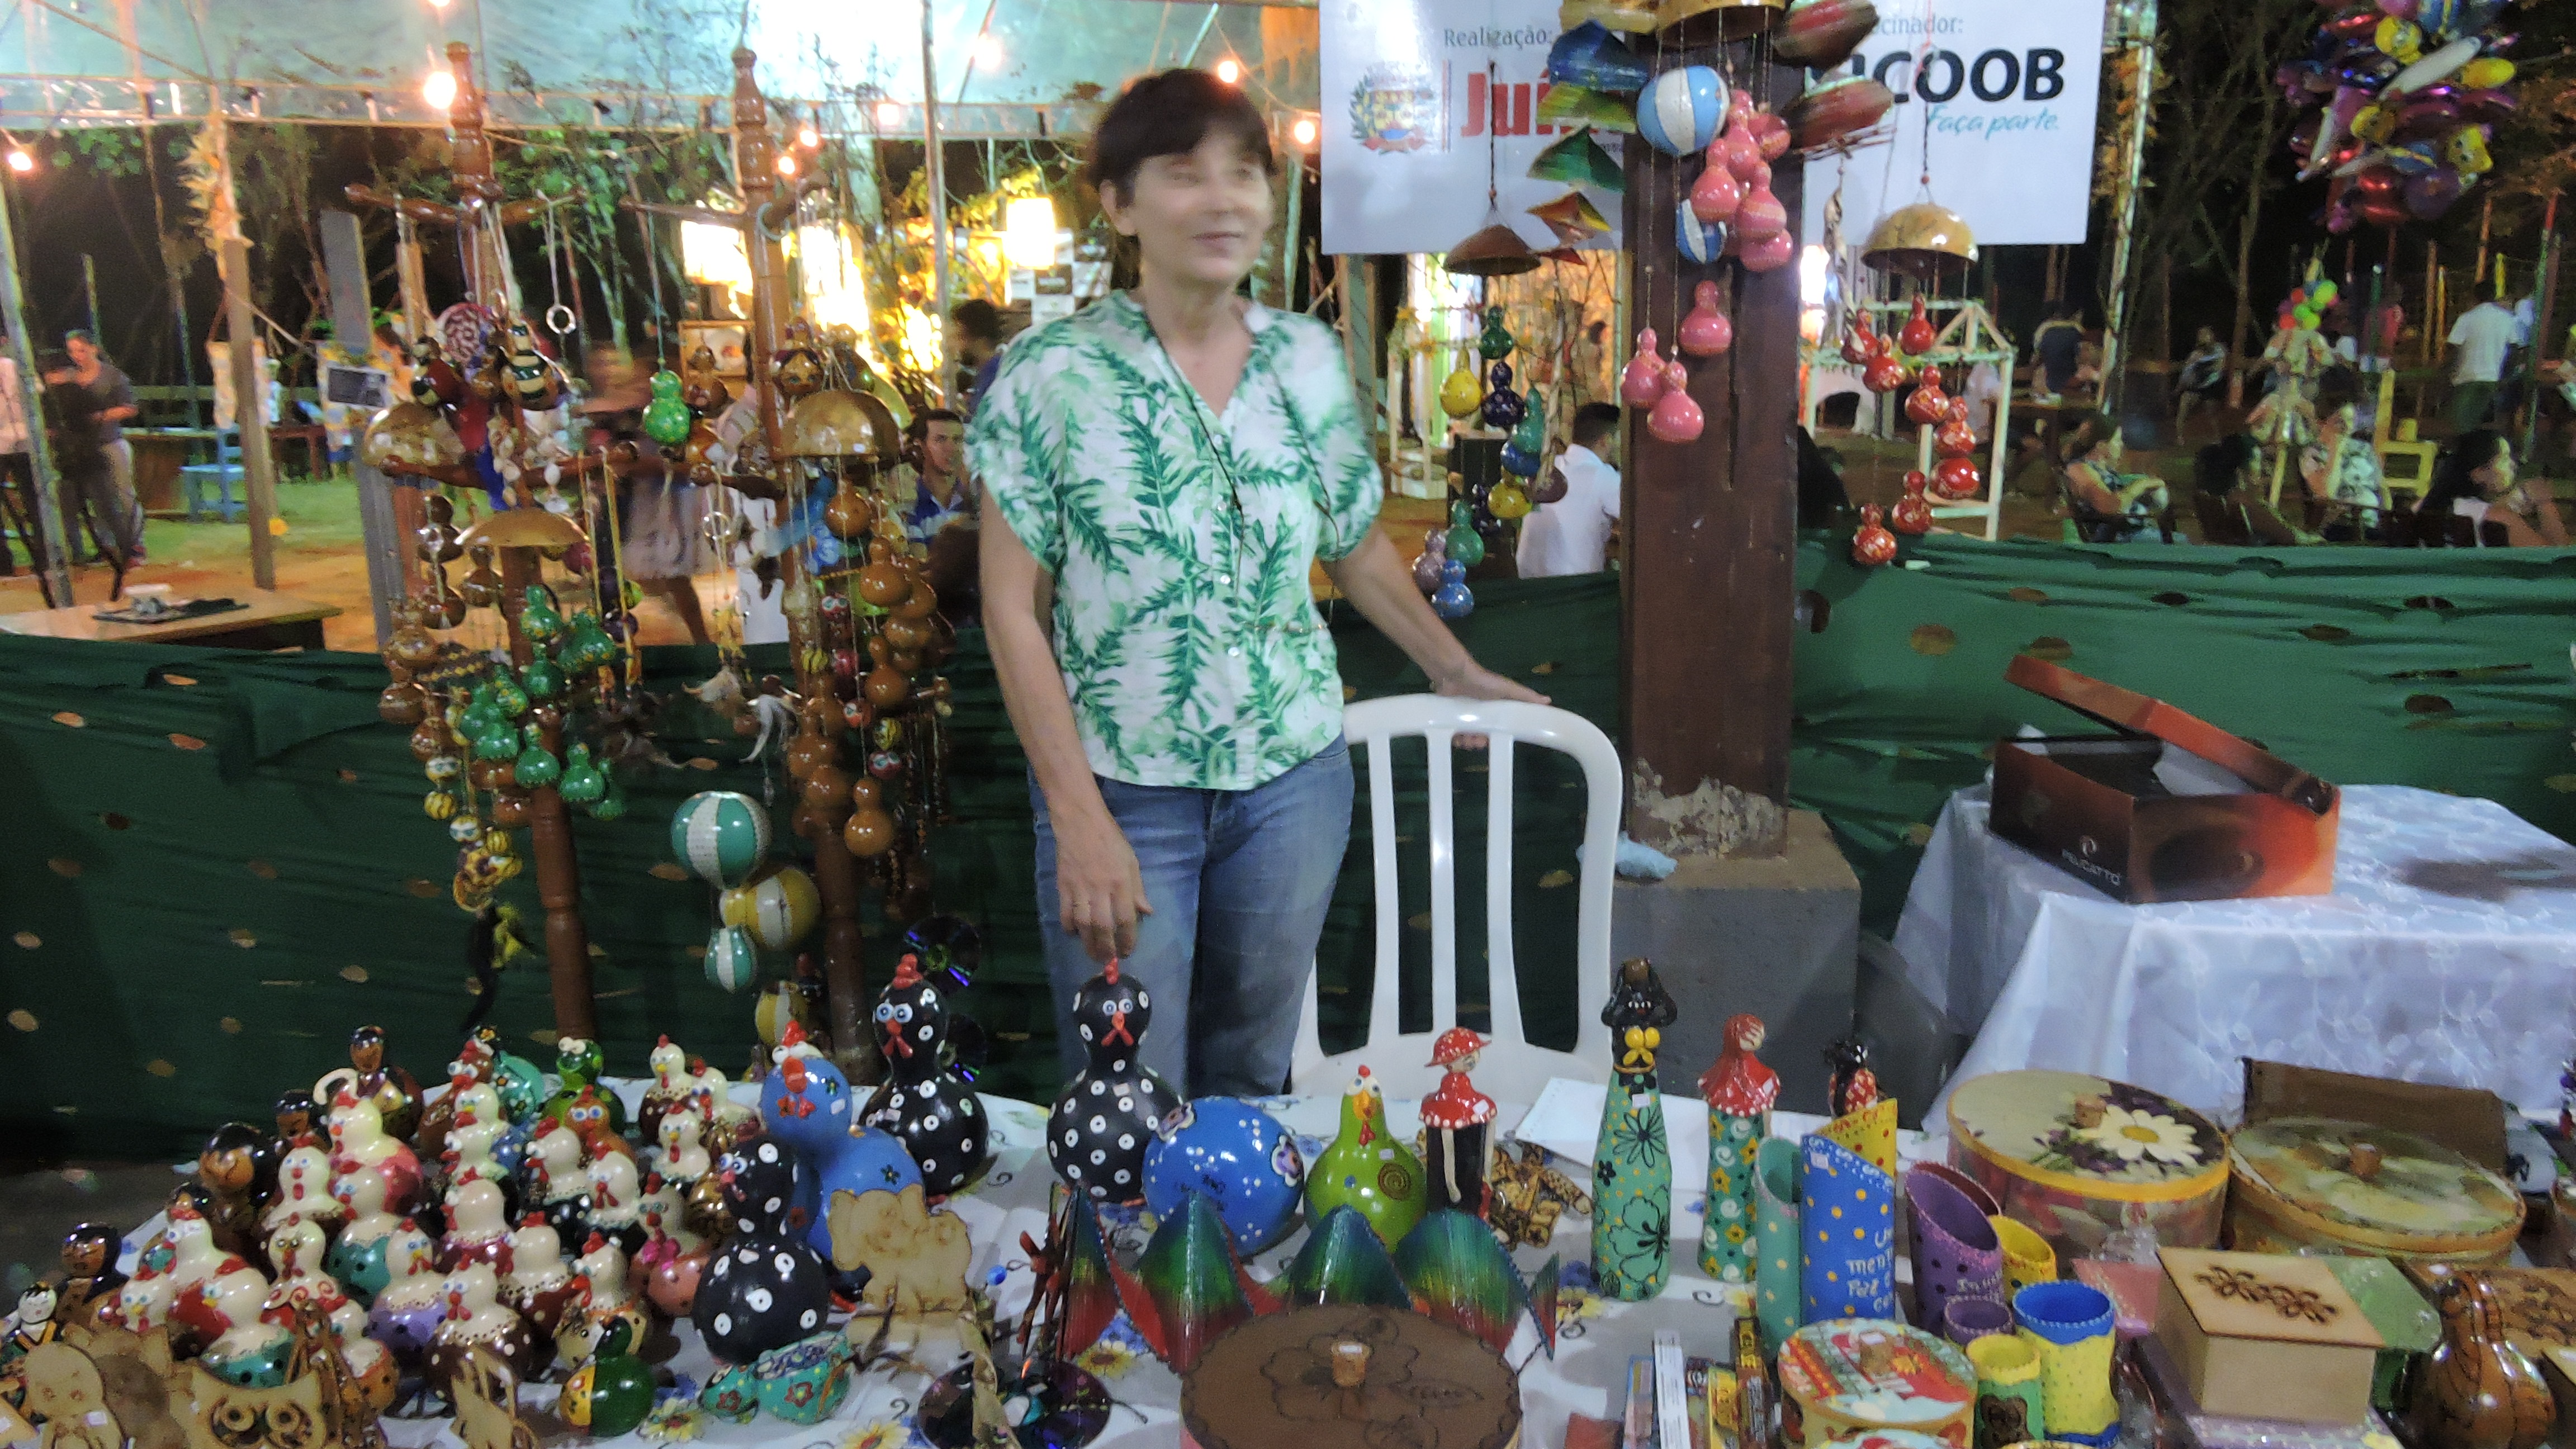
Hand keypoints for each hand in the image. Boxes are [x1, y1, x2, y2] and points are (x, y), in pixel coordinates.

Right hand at [1051, 804, 1151, 962]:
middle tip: (1108, 960)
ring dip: (1088, 943)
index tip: (1127, 951)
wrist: (1080, 823)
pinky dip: (1069, 927)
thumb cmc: (1110, 840)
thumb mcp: (1131, 861)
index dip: (1127, 939)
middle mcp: (1101, 889)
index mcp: (1121, 882)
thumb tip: (1146, 913)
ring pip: (1084, 924)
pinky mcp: (1063, 886)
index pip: (1126, 919)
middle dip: (1106, 948)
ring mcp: (1080, 888)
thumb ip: (1137, 889)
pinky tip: (1074, 934)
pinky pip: (1065, 913)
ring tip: (1093, 954)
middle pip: (1103, 926)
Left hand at [1429, 660, 1549, 749]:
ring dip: (1468, 742)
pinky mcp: (1450, 716)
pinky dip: (1456, 738)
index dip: (1498, 736)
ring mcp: (1464, 715)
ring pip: (1467, 736)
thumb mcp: (1506, 688)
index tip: (1495, 740)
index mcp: (1494, 708)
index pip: (1499, 727)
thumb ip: (1525, 696)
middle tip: (1477, 742)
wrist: (1454, 675)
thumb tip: (1548, 701)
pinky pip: (1453, 733)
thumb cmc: (1483, 681)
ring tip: (1466, 741)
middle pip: (1482, 734)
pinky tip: (1457, 739)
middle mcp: (1479, 713)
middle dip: (1480, 741)